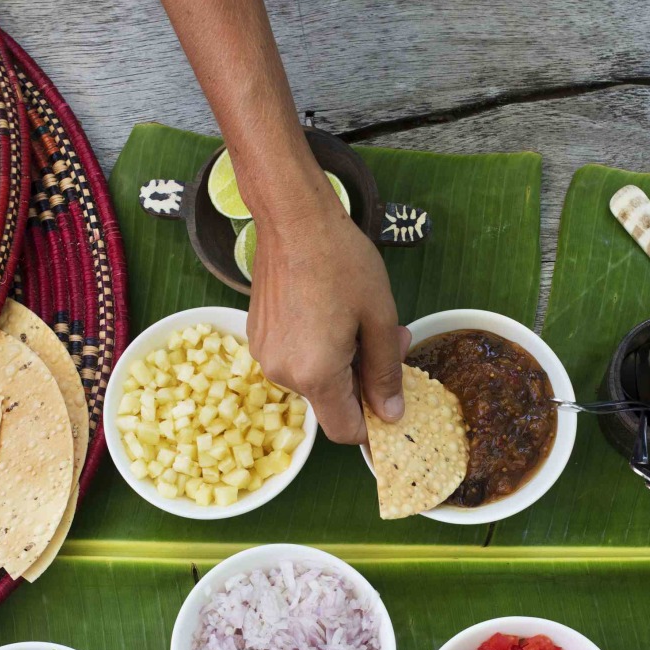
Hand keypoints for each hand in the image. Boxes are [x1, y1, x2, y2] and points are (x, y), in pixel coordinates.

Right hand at [246, 203, 406, 444]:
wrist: (293, 219)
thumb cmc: (342, 262)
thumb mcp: (379, 317)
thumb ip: (386, 372)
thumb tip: (391, 415)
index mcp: (315, 374)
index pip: (344, 430)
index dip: (371, 425)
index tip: (391, 402)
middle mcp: (283, 373)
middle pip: (331, 402)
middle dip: (363, 380)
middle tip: (390, 338)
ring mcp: (265, 355)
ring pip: (314, 379)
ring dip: (342, 361)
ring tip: (358, 318)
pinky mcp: (258, 337)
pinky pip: (296, 358)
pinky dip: (318, 348)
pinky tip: (329, 312)